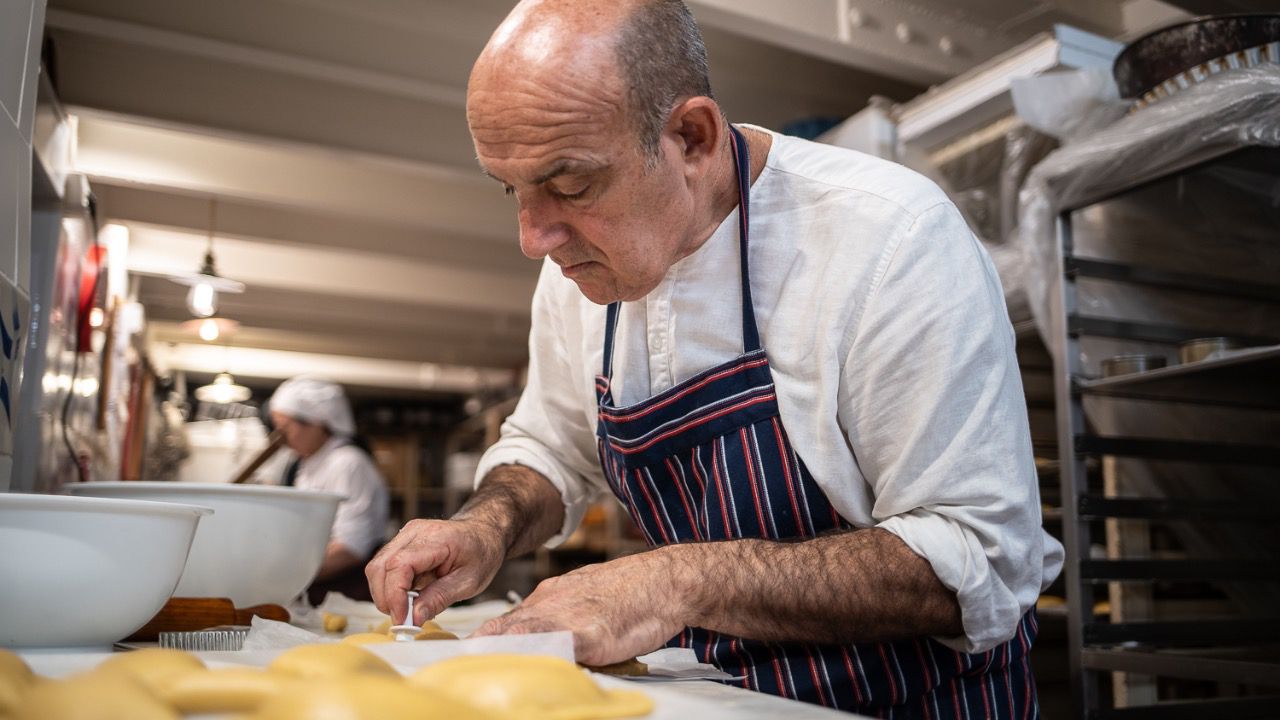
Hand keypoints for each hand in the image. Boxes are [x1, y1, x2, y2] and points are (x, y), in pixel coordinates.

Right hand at [365, 518, 505, 623]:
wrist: (484, 533)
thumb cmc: (481, 553)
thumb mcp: (470, 582)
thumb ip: (440, 598)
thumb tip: (414, 618)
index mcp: (436, 538)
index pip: (399, 565)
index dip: (394, 595)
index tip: (402, 619)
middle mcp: (414, 532)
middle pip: (380, 566)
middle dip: (386, 598)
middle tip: (404, 619)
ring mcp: (405, 536)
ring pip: (376, 568)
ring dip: (386, 594)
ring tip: (409, 608)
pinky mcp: (401, 543)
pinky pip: (384, 567)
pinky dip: (390, 587)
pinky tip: (409, 595)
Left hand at [472, 548, 685, 665]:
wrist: (663, 581)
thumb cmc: (630, 594)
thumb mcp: (584, 599)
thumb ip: (559, 620)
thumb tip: (540, 645)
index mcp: (548, 599)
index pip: (505, 623)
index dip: (481, 642)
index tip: (459, 658)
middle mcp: (551, 606)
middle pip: (503, 630)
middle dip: (477, 651)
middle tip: (450, 669)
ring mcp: (567, 619)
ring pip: (521, 636)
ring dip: (497, 654)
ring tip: (473, 670)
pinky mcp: (589, 635)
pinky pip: (556, 648)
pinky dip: (535, 659)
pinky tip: (521, 670)